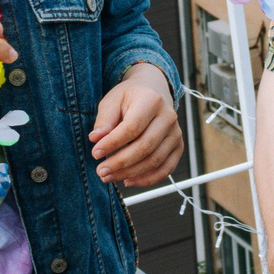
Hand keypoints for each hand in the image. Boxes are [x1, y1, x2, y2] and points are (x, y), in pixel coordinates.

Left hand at [90, 65, 182, 187]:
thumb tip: (95, 139)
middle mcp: (168, 117)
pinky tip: (128, 181)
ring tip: (110, 176)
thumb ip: (104, 120)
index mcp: (151, 101)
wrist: (153, 92)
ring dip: (130, 173)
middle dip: (120, 163)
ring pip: (154, 161)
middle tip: (101, 171)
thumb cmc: (130, 98)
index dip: (113, 143)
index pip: (132, 128)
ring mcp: (175, 134)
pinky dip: (147, 180)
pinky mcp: (178, 147)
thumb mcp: (113, 100)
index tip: (95, 153)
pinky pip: (166, 169)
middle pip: (145, 147)